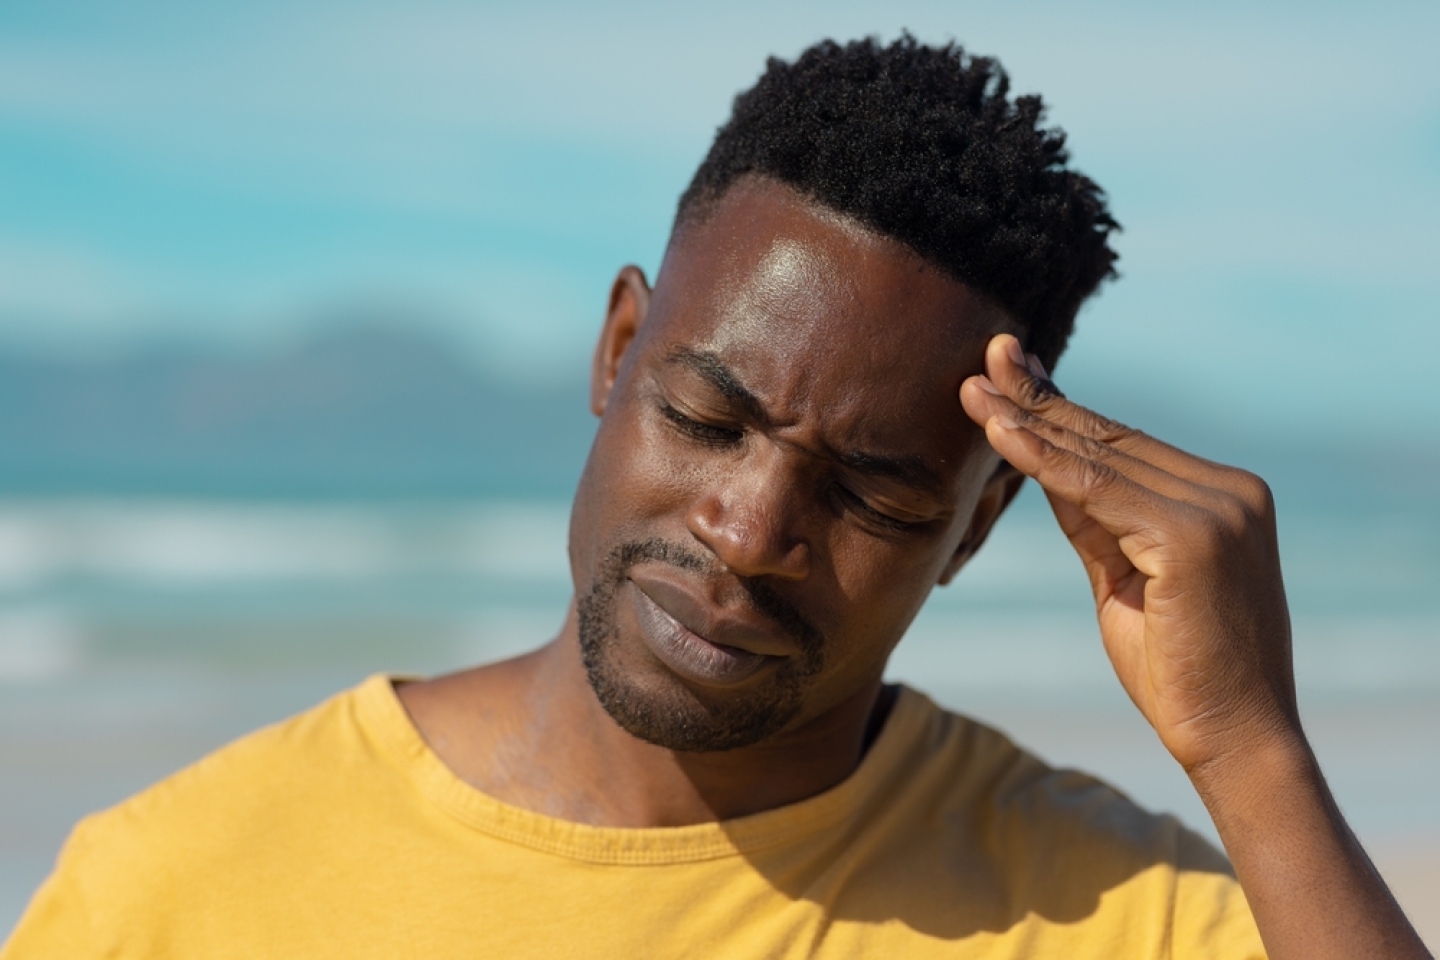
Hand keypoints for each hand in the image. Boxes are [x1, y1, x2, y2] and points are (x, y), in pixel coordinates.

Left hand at [959, 334, 1300, 774]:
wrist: (1234, 741)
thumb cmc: (1181, 671)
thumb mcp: (1124, 580)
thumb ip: (1095, 522)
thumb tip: (1046, 467)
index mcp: (1223, 497)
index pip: (1125, 444)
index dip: (1062, 409)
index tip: (1012, 375)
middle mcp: (1230, 490)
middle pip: (1111, 438)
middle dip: (1041, 398)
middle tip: (986, 355)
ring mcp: (1219, 509)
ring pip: (1100, 457)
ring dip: (1029, 420)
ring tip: (974, 387)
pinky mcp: (1196, 536)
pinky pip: (1098, 490)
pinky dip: (1043, 461)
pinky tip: (1000, 432)